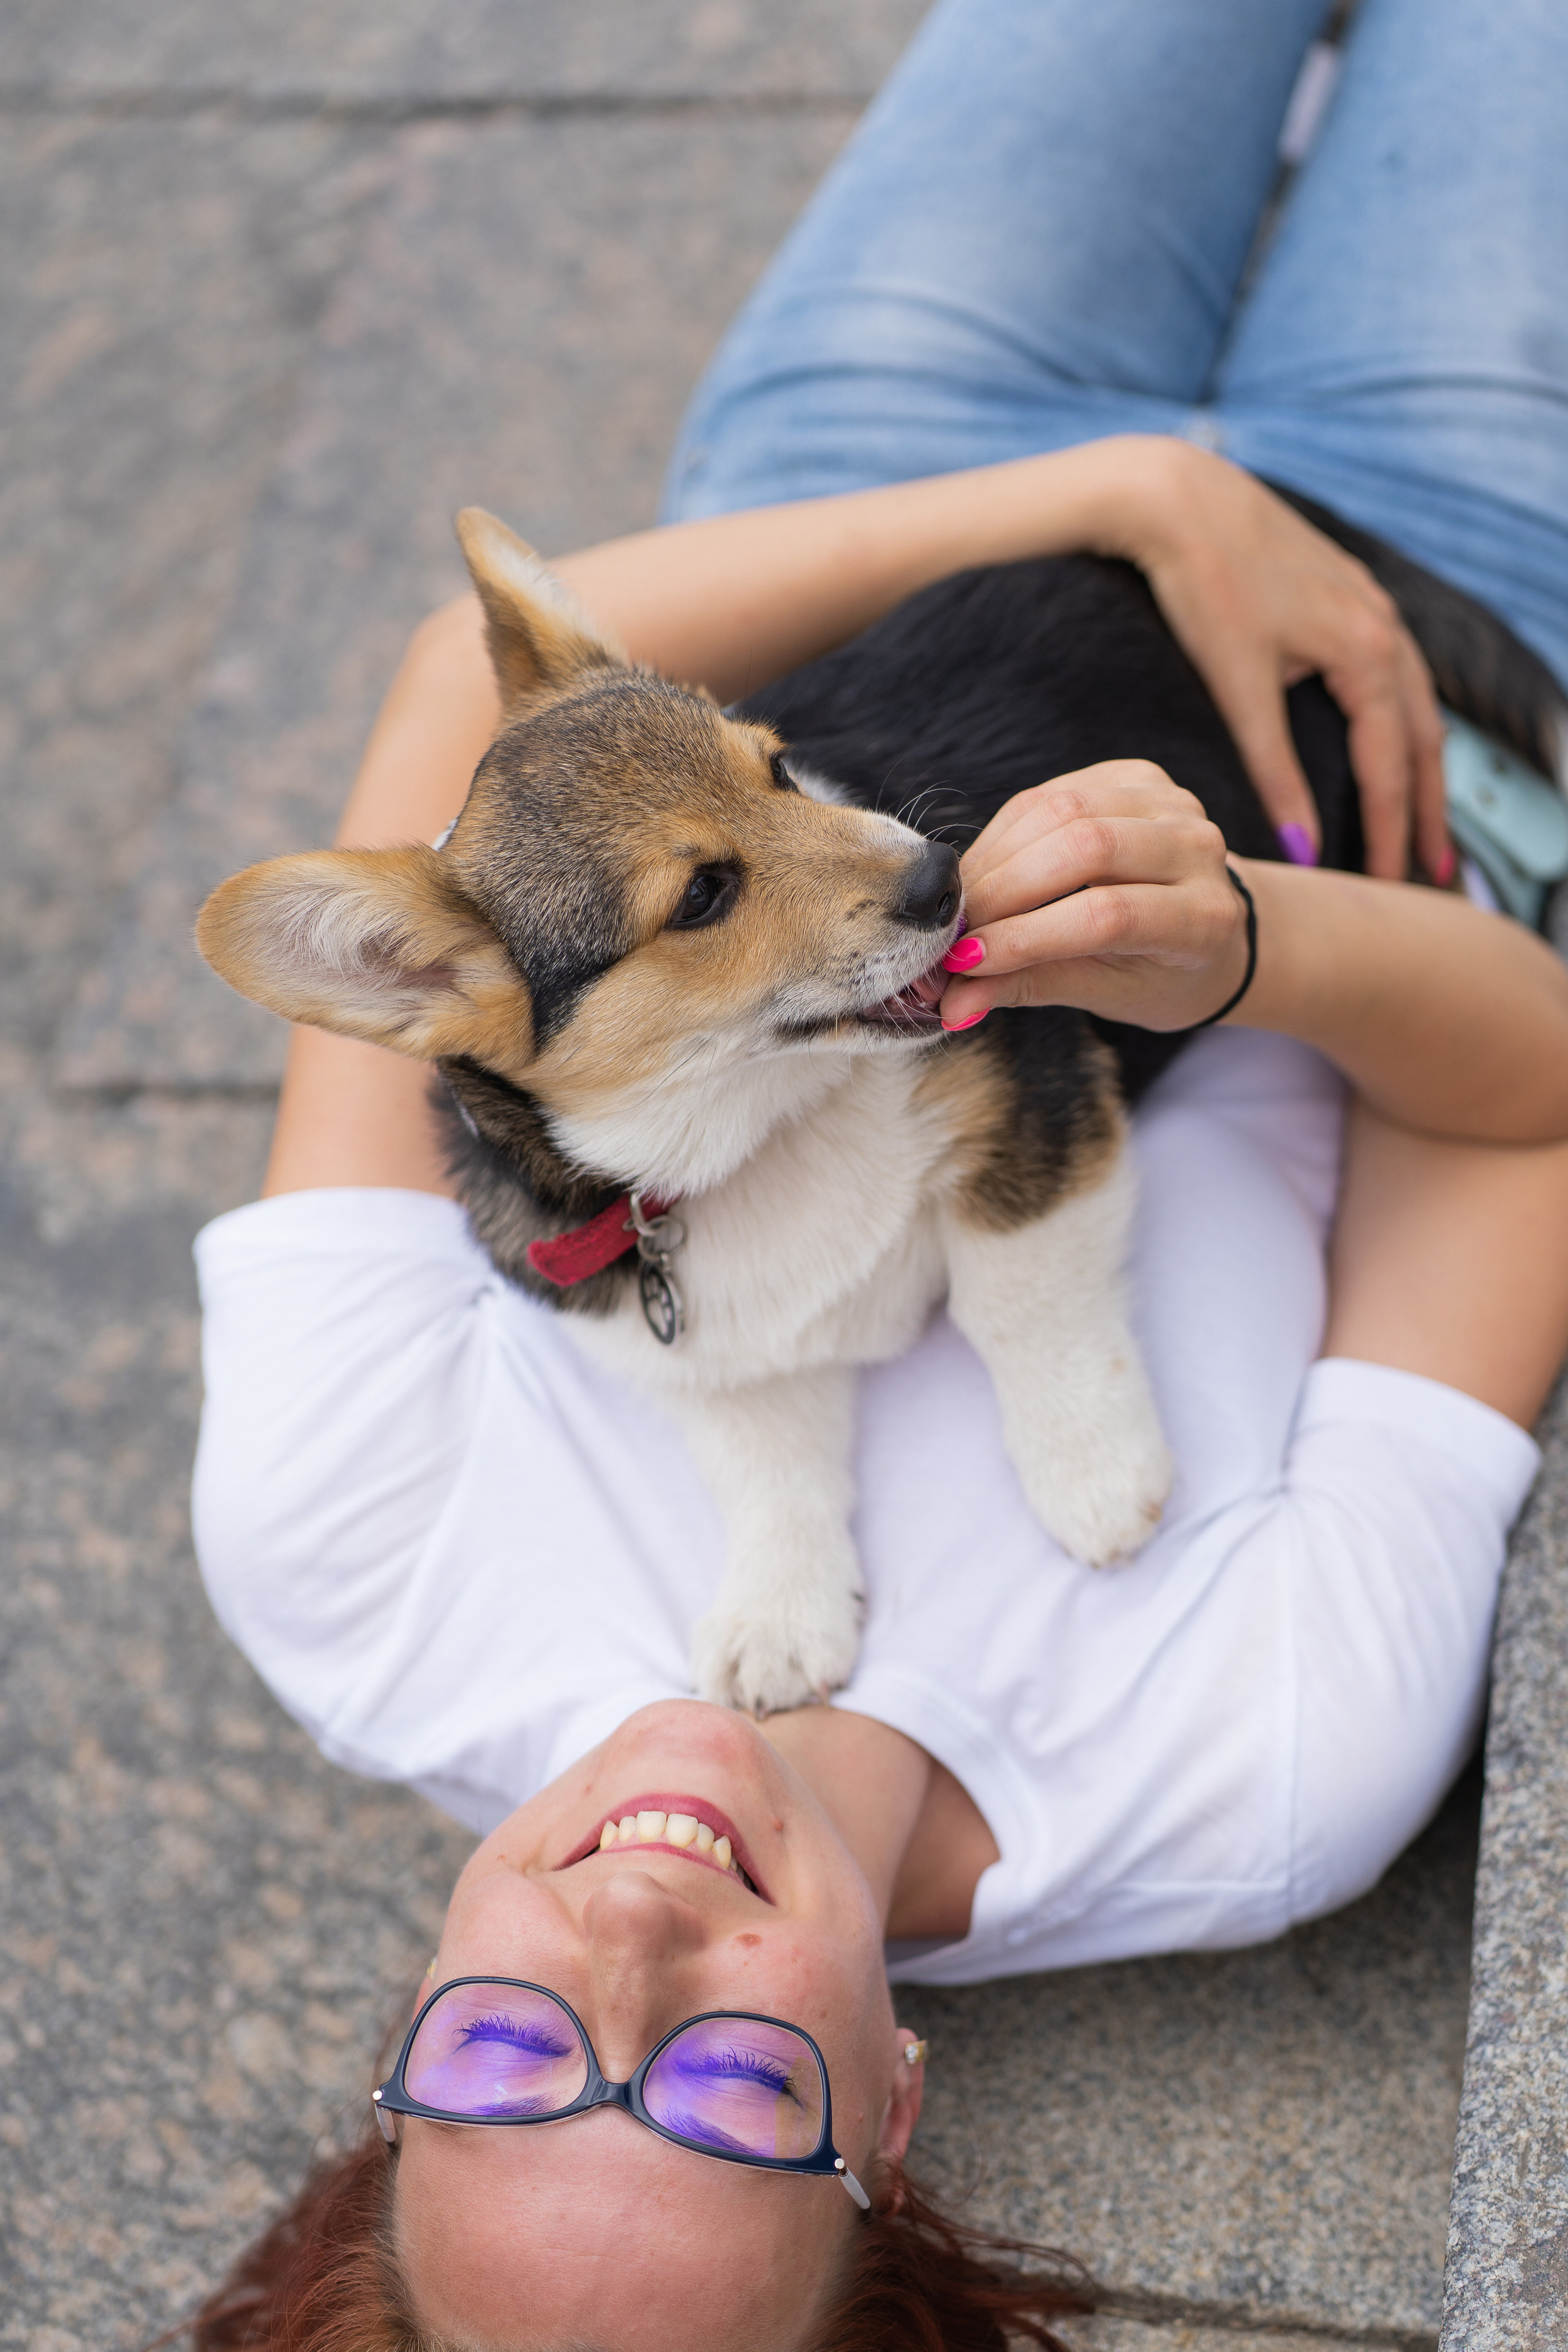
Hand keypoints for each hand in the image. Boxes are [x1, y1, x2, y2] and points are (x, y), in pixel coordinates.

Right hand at [937, 761, 1248, 1031]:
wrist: (1207, 923)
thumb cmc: (1159, 972)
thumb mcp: (1106, 994)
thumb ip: (1031, 988)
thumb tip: (954, 1005)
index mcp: (1203, 917)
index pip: (1108, 916)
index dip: (1027, 936)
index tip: (965, 963)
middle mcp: (1197, 848)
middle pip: (1085, 847)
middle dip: (1003, 891)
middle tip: (953, 931)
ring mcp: (1170, 801)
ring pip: (1062, 810)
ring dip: (995, 859)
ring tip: (961, 904)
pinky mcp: (1136, 775)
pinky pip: (1052, 793)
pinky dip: (1006, 834)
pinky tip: (985, 871)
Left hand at [1103, 441, 1448, 882]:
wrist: (1178, 497)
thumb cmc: (1203, 587)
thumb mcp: (1238, 688)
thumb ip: (1274, 771)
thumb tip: (1301, 849)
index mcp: (1366, 654)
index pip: (1391, 767)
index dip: (1393, 832)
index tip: (1392, 883)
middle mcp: (1383, 628)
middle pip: (1422, 739)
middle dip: (1426, 809)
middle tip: (1430, 872)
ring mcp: (1370, 604)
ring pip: (1414, 702)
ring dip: (1419, 764)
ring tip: (1420, 818)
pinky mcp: (1346, 591)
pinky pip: (1393, 669)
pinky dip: (1400, 715)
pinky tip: (1389, 733)